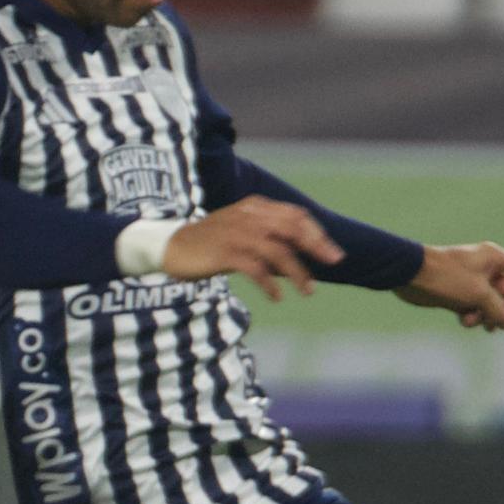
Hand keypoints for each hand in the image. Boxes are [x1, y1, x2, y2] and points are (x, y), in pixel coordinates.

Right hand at [162, 197, 341, 301]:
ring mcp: (237, 234)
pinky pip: (256, 269)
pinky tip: (277, 296)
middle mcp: (248, 217)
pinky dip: (270, 284)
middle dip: (317, 246)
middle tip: (334, 263)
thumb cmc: (209, 242)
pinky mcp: (225, 253)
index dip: (317, 233)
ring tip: (309, 291)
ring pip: (279, 252)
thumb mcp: (240, 231)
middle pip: (292, 229)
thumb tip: (299, 252)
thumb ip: (267, 235)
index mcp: (254, 207)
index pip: (295, 216)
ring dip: (298, 273)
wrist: (169, 246)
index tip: (332, 253)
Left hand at [398, 242, 503, 331]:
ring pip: (494, 304)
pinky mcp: (460, 293)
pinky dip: (475, 317)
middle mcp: (487, 267)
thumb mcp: (478, 295)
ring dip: (490, 317)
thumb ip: (498, 309)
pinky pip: (478, 309)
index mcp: (496, 258)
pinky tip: (465, 321)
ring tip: (480, 323)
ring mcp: (473, 281)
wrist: (409, 276)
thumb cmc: (444, 277)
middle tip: (500, 325)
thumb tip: (502, 321)